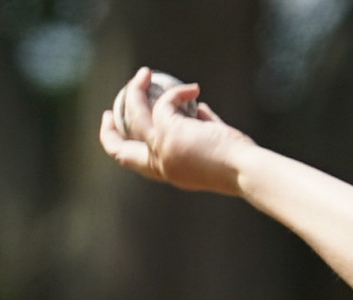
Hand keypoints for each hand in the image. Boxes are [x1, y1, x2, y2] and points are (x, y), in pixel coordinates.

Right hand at [99, 69, 245, 191]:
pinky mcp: (169, 132)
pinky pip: (164, 101)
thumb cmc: (239, 165)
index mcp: (170, 172)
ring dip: (134, 90)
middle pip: (119, 151)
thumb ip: (202, 127)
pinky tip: (194, 89)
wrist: (245, 171)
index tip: (119, 129)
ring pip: (134, 116)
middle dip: (107, 131)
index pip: (137, 163)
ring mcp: (162, 149)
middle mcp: (161, 165)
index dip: (123, 146)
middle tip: (109, 109)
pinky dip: (178, 91)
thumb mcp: (213, 146)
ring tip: (144, 73)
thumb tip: (198, 108)